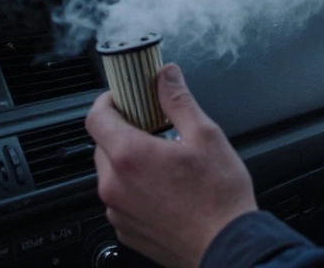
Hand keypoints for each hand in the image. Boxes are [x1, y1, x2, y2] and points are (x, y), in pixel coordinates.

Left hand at [86, 64, 257, 267]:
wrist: (227, 246)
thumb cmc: (219, 197)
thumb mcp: (206, 135)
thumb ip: (179, 100)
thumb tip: (167, 76)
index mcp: (129, 156)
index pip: (96, 117)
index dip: (107, 101)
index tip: (123, 97)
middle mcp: (115, 186)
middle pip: (103, 145)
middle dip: (125, 132)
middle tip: (155, 129)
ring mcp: (119, 212)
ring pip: (112, 174)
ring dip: (130, 162)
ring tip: (165, 163)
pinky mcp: (127, 230)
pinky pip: (121, 200)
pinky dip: (135, 189)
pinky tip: (166, 189)